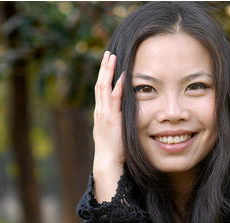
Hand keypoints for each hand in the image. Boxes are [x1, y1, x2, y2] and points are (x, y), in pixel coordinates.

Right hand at [92, 51, 124, 202]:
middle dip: (104, 68)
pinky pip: (114, 99)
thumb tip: (129, 114)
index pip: (102, 89)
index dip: (105, 75)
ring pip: (103, 87)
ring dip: (108, 71)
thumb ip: (121, 120)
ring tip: (111, 57)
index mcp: (102, 113)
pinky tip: (121, 76)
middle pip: (100, 83)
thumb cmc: (116, 150)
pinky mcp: (110, 118)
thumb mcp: (117, 131)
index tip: (108, 62)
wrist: (108, 162)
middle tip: (108, 53)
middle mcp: (101, 110)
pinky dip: (117, 86)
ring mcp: (104, 113)